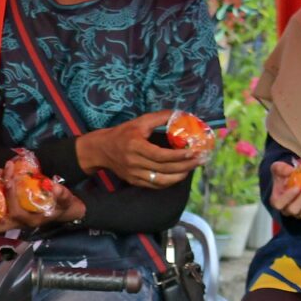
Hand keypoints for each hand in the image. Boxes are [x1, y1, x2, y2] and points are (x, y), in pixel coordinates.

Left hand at [1, 158, 84, 227]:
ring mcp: (13, 220)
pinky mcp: (11, 214)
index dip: (11, 196)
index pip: (16, 212)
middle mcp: (19, 223)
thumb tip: (56, 187)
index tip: (10, 179)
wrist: (62, 210)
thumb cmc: (62, 206)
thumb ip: (62, 195)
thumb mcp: (66, 200)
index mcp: (31, 221)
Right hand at [79, 112, 198, 186]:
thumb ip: (160, 118)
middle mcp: (134, 162)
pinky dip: (169, 182)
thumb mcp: (140, 121)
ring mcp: (134, 174)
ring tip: (192, 168)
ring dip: (179, 176)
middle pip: (164, 168)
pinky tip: (179, 174)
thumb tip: (181, 114)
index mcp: (135, 146)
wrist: (101, 149)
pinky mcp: (134, 181)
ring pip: (161, 181)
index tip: (192, 152)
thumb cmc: (122, 133)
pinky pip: (155, 185)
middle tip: (199, 160)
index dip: (178, 155)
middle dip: (185, 166)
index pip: (160, 155)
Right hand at [268, 166, 300, 221]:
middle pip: (295, 210)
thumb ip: (281, 168)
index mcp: (277, 201)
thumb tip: (290, 170)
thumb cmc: (283, 176)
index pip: (280, 204)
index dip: (288, 197)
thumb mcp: (278, 169)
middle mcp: (288, 210)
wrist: (292, 180)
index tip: (296, 187)